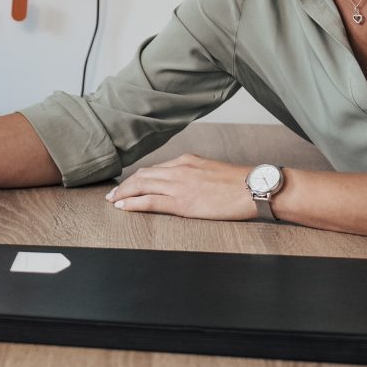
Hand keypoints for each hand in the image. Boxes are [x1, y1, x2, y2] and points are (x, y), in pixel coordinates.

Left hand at [104, 154, 255, 220]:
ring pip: (141, 186)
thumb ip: (194, 173)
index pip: (155, 169)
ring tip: (112, 200)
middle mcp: (179, 169)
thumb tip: (185, 184)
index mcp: (186, 160)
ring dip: (124, 193)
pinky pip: (149, 201)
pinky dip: (132, 203)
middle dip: (125, 185)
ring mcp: (179, 185)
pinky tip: (122, 206)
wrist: (254, 188)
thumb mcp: (211, 170)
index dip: (139, 178)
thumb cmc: (239, 183)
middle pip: (143, 175)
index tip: (129, 184)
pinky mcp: (182, 202)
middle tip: (112, 193)